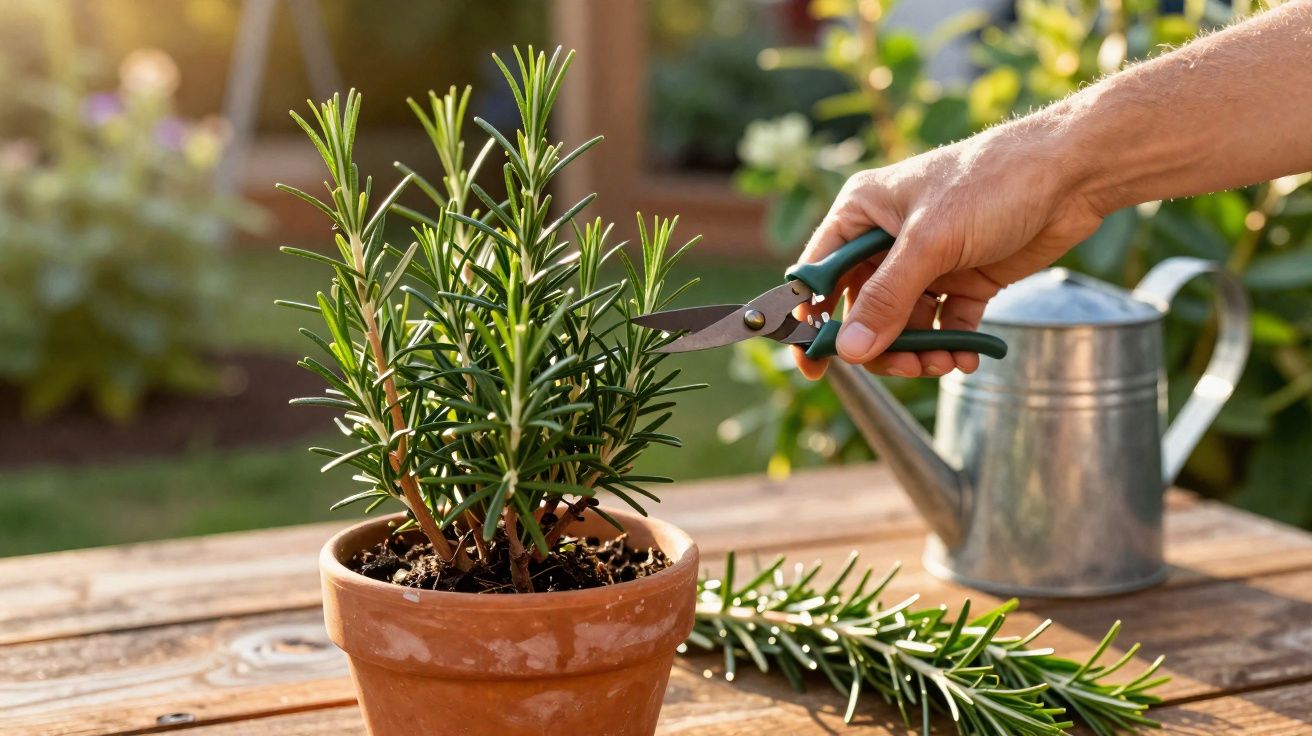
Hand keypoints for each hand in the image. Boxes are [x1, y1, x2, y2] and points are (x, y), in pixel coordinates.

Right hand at [794, 124, 1103, 379]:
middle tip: (904, 366)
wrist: (1072, 173)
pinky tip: (966, 356)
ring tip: (943, 362)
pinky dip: (952, 345)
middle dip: (879, 344)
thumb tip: (851, 351)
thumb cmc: (993, 181)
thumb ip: (887, 299)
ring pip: (904, 324)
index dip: (812, 320)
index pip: (819, 274)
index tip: (813, 364)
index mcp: (862, 213)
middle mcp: (888, 238)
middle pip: (862, 309)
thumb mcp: (930, 242)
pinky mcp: (964, 278)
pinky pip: (945, 325)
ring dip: (918, 351)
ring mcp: (927, 261)